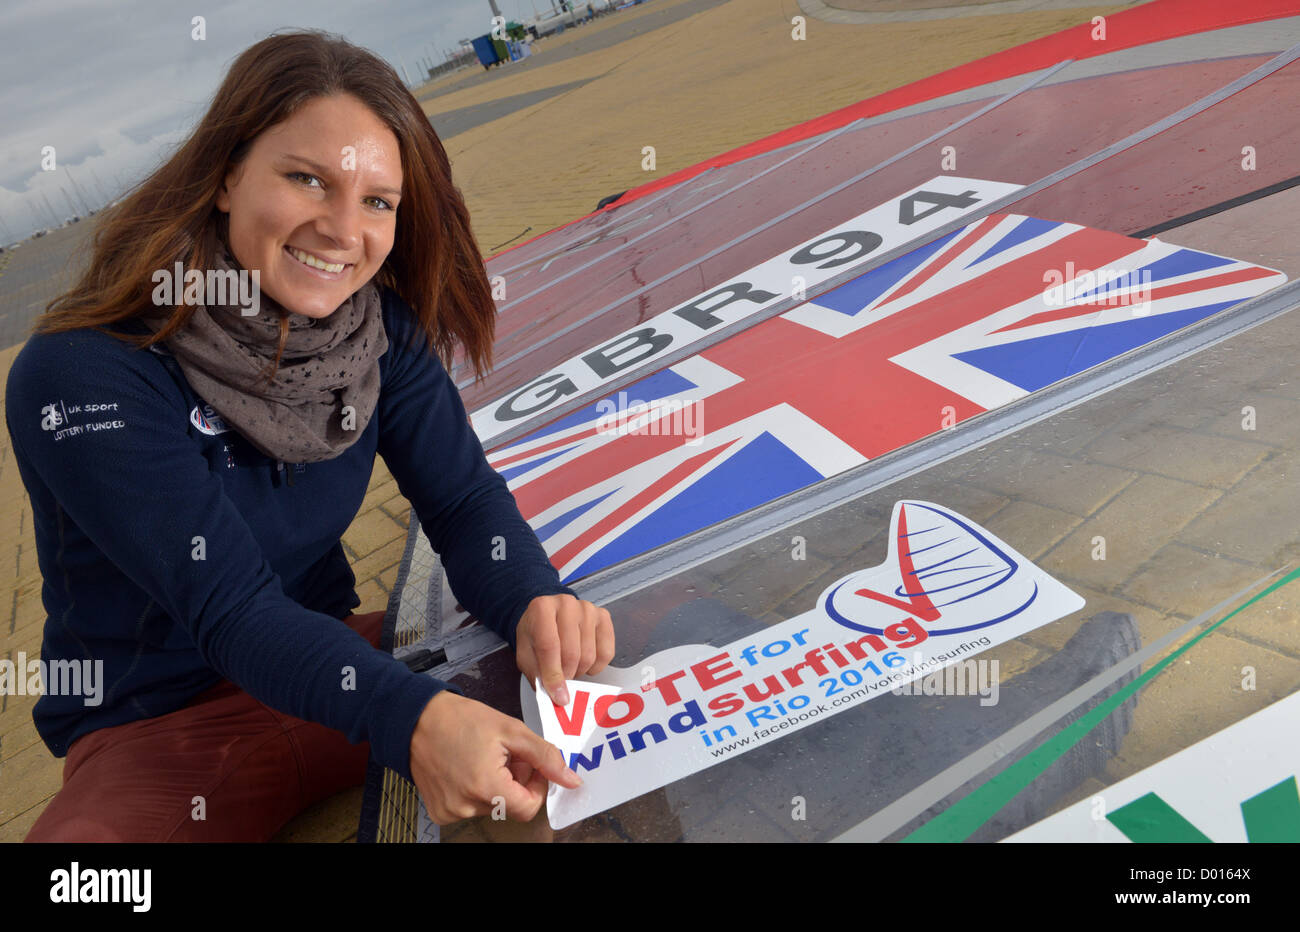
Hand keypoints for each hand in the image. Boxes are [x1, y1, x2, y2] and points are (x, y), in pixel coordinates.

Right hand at [408, 690, 580, 823]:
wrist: (416, 719)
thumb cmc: (460, 720)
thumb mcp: (511, 730)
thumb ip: (545, 757)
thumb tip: (571, 780)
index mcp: (487, 787)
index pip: (529, 807)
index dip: (536, 786)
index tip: (530, 766)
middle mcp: (467, 806)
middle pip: (510, 806)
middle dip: (516, 782)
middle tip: (505, 755)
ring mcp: (451, 812)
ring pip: (492, 807)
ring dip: (497, 786)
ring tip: (484, 758)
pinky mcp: (440, 812)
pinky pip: (471, 808)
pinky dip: (476, 791)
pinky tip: (468, 768)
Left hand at [516, 593, 614, 705]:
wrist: (548, 616)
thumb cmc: (536, 635)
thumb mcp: (526, 654)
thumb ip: (538, 674)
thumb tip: (557, 695)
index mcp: (541, 609)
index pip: (549, 646)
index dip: (554, 674)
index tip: (558, 696)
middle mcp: (566, 603)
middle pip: (572, 653)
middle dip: (567, 675)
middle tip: (561, 680)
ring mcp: (588, 609)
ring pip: (589, 655)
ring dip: (579, 670)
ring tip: (570, 667)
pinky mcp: (603, 617)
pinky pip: (606, 652)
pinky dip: (596, 666)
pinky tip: (585, 661)